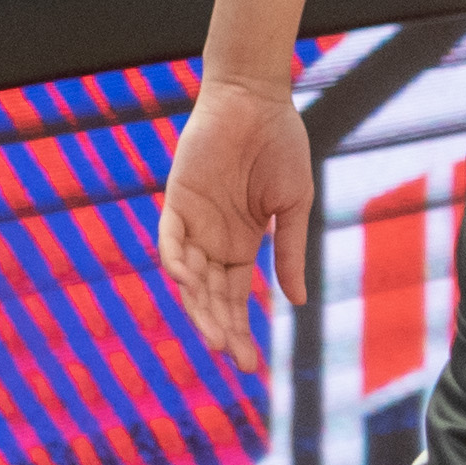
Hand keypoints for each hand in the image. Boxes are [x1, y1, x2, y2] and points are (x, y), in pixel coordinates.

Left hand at [155, 71, 312, 368]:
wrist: (258, 99)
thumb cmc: (281, 145)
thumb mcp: (292, 206)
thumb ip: (289, 252)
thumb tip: (296, 303)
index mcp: (243, 244)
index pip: (236, 298)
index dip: (240, 330)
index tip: (250, 365)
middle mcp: (214, 240)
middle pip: (211, 296)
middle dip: (220, 328)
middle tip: (231, 356)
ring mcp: (194, 221)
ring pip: (188, 276)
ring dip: (198, 304)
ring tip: (214, 333)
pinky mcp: (177, 200)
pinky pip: (169, 237)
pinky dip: (173, 259)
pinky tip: (185, 280)